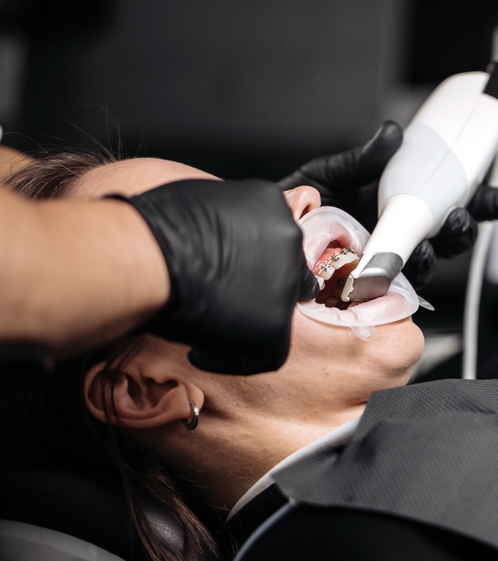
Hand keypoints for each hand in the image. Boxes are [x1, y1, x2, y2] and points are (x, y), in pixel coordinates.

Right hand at [123, 179, 316, 374]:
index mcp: (269, 202)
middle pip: (286, 270)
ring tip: (206, 329)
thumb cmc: (151, 226)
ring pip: (279, 311)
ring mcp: (286, 283)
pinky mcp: (276, 327)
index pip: (275, 235)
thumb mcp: (198, 202)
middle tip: (228, 301)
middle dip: (262, 288)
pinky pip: (266, 355)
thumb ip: (223, 219)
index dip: (255, 259)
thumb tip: (216, 237)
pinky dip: (232, 358)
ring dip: (247, 321)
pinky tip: (199, 354)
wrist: (146, 257)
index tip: (232, 273)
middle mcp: (288, 238)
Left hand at [279, 121, 497, 288]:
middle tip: (458, 218)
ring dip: (436, 251)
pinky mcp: (369, 286)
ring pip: (431, 263)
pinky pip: (396, 286)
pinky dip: (401, 275)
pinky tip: (396, 266)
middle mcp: (405, 235)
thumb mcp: (329, 174)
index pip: (461, 201)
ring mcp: (390, 262)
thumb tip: (393, 134)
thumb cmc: (296, 208)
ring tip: (426, 238)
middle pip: (453, 237)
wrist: (256, 242)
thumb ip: (364, 158)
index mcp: (406, 202)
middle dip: (464, 229)